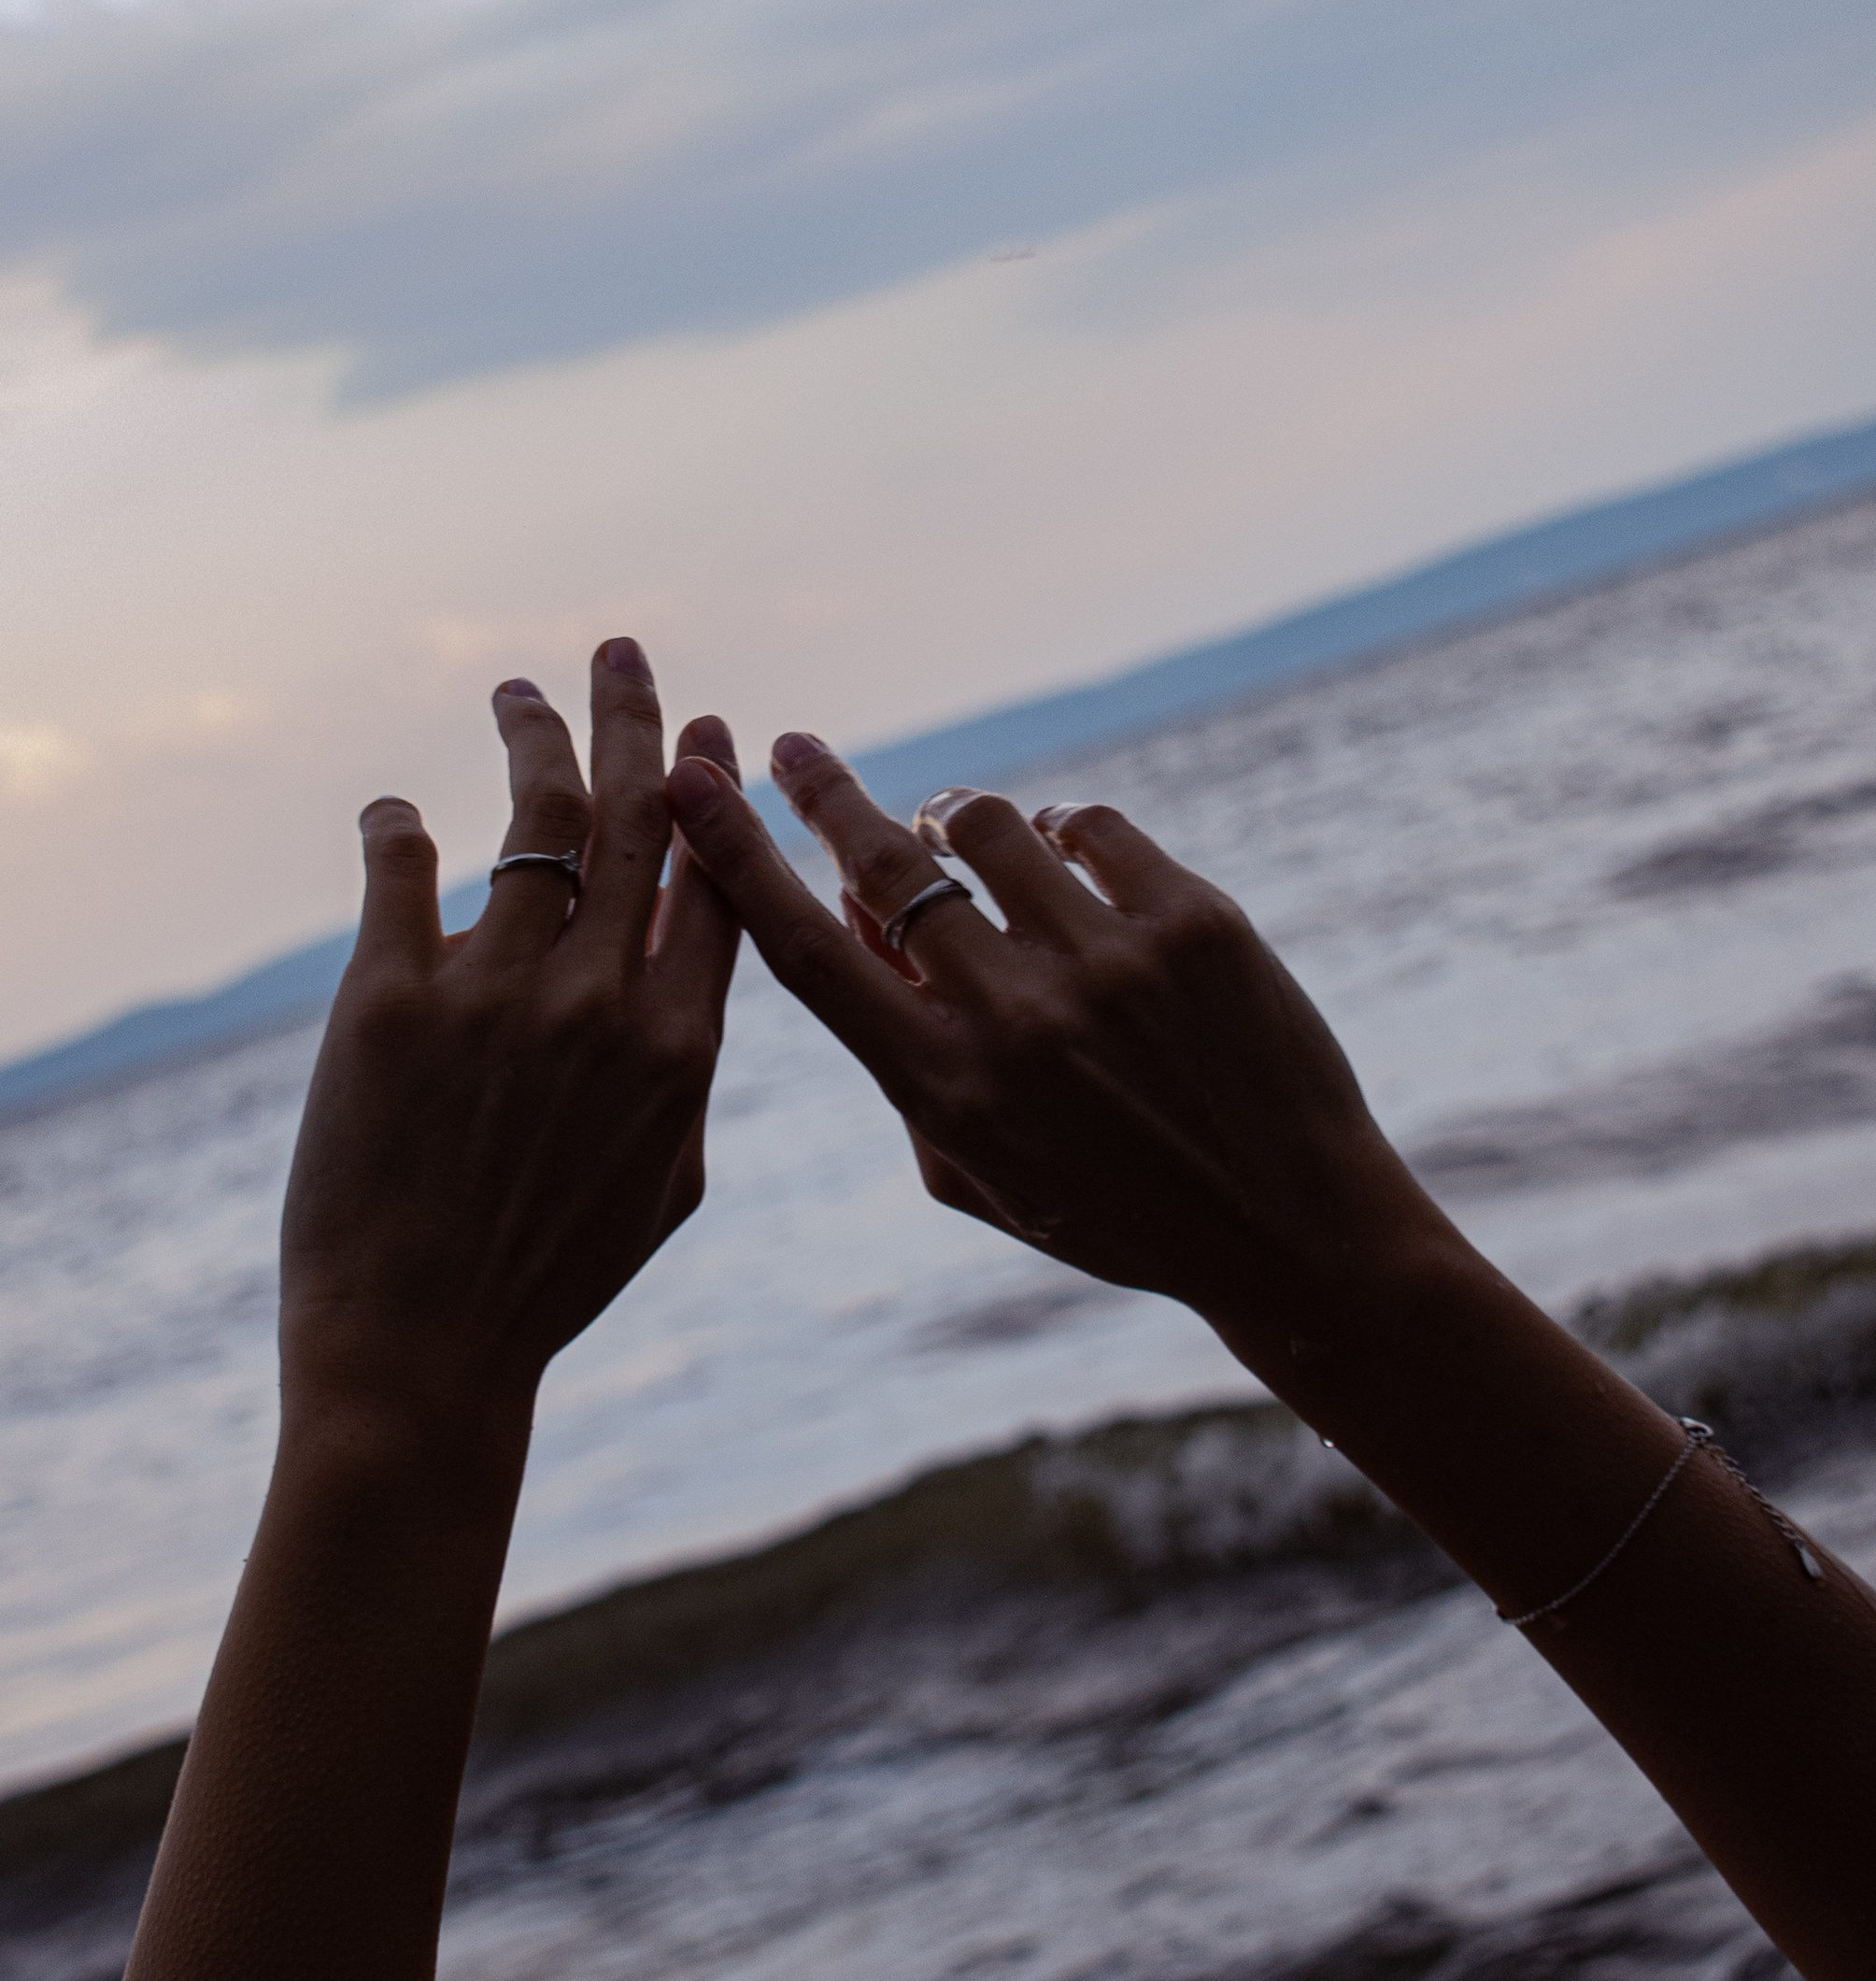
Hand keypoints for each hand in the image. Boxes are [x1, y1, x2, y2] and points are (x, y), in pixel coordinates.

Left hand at [280, 643, 740, 1457]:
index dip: (706, 790)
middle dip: (633, 715)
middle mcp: (595, 1002)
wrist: (421, 1356)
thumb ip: (684, 1059)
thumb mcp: (664, 1179)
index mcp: (678, 1046)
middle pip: (631, 816)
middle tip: (620, 651)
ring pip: (528, 817)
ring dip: (527, 735)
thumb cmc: (548, 1279)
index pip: (710, 876)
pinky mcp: (386, 1003)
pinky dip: (397, 823)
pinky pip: (400, 865)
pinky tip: (396, 808)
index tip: (702, 728)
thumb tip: (686, 950)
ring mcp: (491, 996)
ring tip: (515, 692)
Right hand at [666, 734, 1442, 1330]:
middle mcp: (1019, 1018)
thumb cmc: (1110, 1209)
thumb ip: (901, 1053)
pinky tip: (1054, 847)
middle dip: (821, 793)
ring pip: (991, 826)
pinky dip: (1057, 826)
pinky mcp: (1196, 923)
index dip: (737, 858)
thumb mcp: (977, 1166)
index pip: (810, 952)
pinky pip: (1091, 826)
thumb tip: (860, 911)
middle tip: (790, 748)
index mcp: (948, 1089)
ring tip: (950, 825)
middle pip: (887, 865)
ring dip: (952, 813)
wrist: (1289, 1231)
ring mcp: (1111, 963)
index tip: (691, 785)